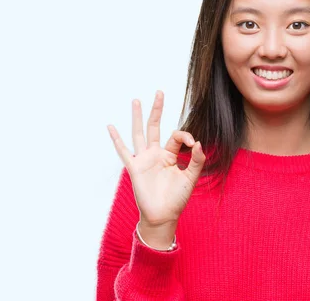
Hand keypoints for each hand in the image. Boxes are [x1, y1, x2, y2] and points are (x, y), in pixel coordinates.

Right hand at [107, 91, 205, 238]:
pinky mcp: (134, 168)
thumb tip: (198, 143)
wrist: (163, 216)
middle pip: (155, 127)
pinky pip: (124, 151)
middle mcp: (156, 154)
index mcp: (170, 156)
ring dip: (137, 117)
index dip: (185, 136)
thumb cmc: (176, 199)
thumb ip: (196, 161)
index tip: (193, 142)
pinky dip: (117, 139)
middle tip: (159, 92)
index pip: (176, 137)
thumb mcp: (190, 178)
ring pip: (139, 133)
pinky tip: (111, 127)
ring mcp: (144, 160)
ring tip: (136, 100)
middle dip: (157, 110)